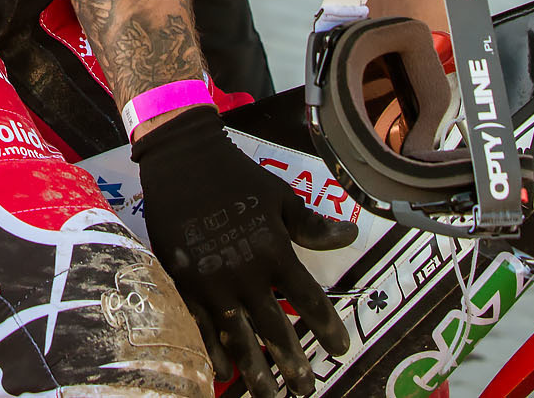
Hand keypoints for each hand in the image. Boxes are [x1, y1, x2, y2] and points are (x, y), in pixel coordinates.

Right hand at [136, 106, 354, 397]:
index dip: (327, 328)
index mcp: (274, 251)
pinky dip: (213, 353)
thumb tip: (351, 235)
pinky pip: (201, 326)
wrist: (182, 160)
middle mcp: (246, 273)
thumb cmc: (236, 176)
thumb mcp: (280, 196)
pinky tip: (224, 375)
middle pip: (275, 330)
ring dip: (257, 371)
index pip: (308, 300)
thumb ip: (311, 225)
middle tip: (307, 390)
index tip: (340, 350)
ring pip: (239, 338)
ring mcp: (212, 282)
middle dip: (293, 364)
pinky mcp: (184, 282)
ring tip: (271, 396)